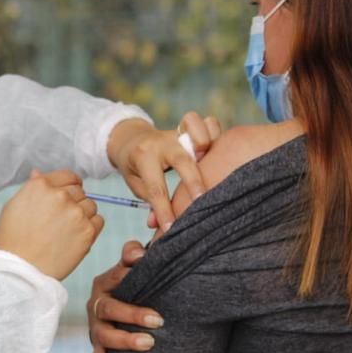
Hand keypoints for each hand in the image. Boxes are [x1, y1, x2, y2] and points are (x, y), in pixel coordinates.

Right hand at [0, 169, 104, 279]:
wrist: (21, 270)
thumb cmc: (13, 239)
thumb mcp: (14, 206)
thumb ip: (31, 188)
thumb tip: (38, 173)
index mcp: (41, 185)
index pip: (68, 176)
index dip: (69, 186)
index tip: (66, 198)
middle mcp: (60, 195)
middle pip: (79, 191)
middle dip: (73, 202)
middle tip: (61, 221)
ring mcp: (75, 213)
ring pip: (90, 205)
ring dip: (83, 215)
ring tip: (66, 231)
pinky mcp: (87, 231)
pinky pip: (98, 221)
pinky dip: (91, 228)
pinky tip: (76, 237)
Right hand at [87, 240, 163, 352]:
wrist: (125, 314)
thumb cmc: (137, 288)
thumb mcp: (139, 270)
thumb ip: (142, 255)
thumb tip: (156, 238)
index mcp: (107, 282)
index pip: (115, 275)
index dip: (127, 273)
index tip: (143, 270)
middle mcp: (98, 304)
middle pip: (109, 308)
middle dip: (133, 314)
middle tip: (159, 320)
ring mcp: (96, 328)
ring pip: (103, 336)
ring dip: (125, 341)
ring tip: (148, 344)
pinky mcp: (98, 348)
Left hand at [107, 112, 222, 231]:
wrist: (133, 139)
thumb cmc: (136, 166)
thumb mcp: (135, 183)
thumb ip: (150, 198)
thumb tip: (159, 223)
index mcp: (143, 156)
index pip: (156, 188)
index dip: (164, 211)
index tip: (171, 228)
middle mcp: (163, 142)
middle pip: (182, 159)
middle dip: (193, 181)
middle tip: (201, 200)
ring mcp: (178, 132)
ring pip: (197, 127)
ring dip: (206, 142)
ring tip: (212, 161)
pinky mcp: (192, 129)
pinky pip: (209, 124)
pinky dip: (215, 134)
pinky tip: (218, 150)